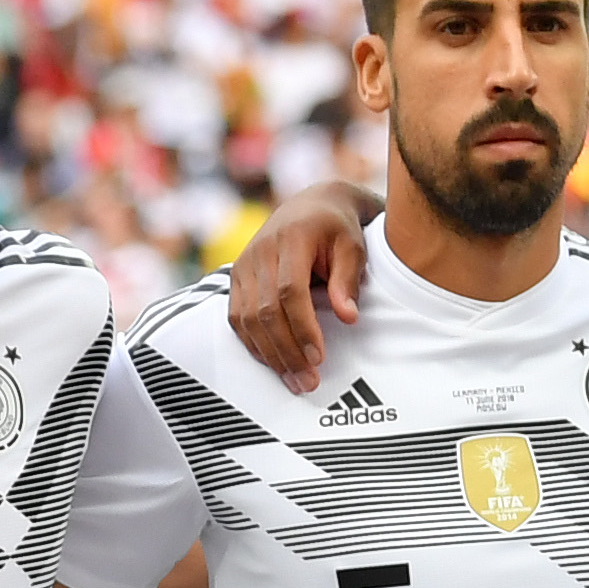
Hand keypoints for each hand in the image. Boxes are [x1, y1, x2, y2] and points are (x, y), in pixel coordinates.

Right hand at [221, 181, 379, 387]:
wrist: (310, 206)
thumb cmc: (337, 228)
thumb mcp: (352, 247)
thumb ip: (347, 280)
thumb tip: (348, 318)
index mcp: (290, 238)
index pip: (289, 291)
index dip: (302, 327)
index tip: (319, 356)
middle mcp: (260, 251)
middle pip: (265, 311)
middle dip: (287, 351)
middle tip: (308, 381)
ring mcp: (243, 265)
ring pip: (247, 320)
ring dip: (270, 355)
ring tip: (294, 381)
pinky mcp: (235, 279)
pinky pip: (237, 319)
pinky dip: (254, 345)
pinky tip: (274, 364)